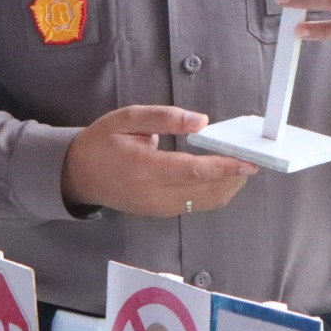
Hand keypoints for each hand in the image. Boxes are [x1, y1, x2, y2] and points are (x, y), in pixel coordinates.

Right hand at [62, 105, 258, 218]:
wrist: (78, 175)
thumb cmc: (102, 142)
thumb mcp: (127, 118)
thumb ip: (164, 117)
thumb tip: (201, 121)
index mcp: (144, 168)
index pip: (193, 171)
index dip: (224, 166)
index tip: (249, 160)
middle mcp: (153, 195)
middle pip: (206, 192)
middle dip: (234, 177)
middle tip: (253, 158)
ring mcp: (158, 208)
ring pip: (205, 203)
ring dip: (228, 186)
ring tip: (241, 166)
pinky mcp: (160, 213)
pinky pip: (195, 206)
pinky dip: (214, 192)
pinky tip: (221, 176)